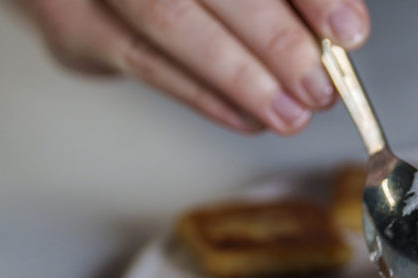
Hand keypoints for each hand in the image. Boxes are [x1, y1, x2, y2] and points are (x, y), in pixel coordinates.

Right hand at [12, 0, 369, 134]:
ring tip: (288, 113)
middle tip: (319, 84)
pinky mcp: (71, 20)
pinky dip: (201, 94)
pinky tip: (246, 116)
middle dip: (272, 40)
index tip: (346, 27)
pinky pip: (141, 63)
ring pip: (168, 26)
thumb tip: (338, 25)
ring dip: (239, 80)